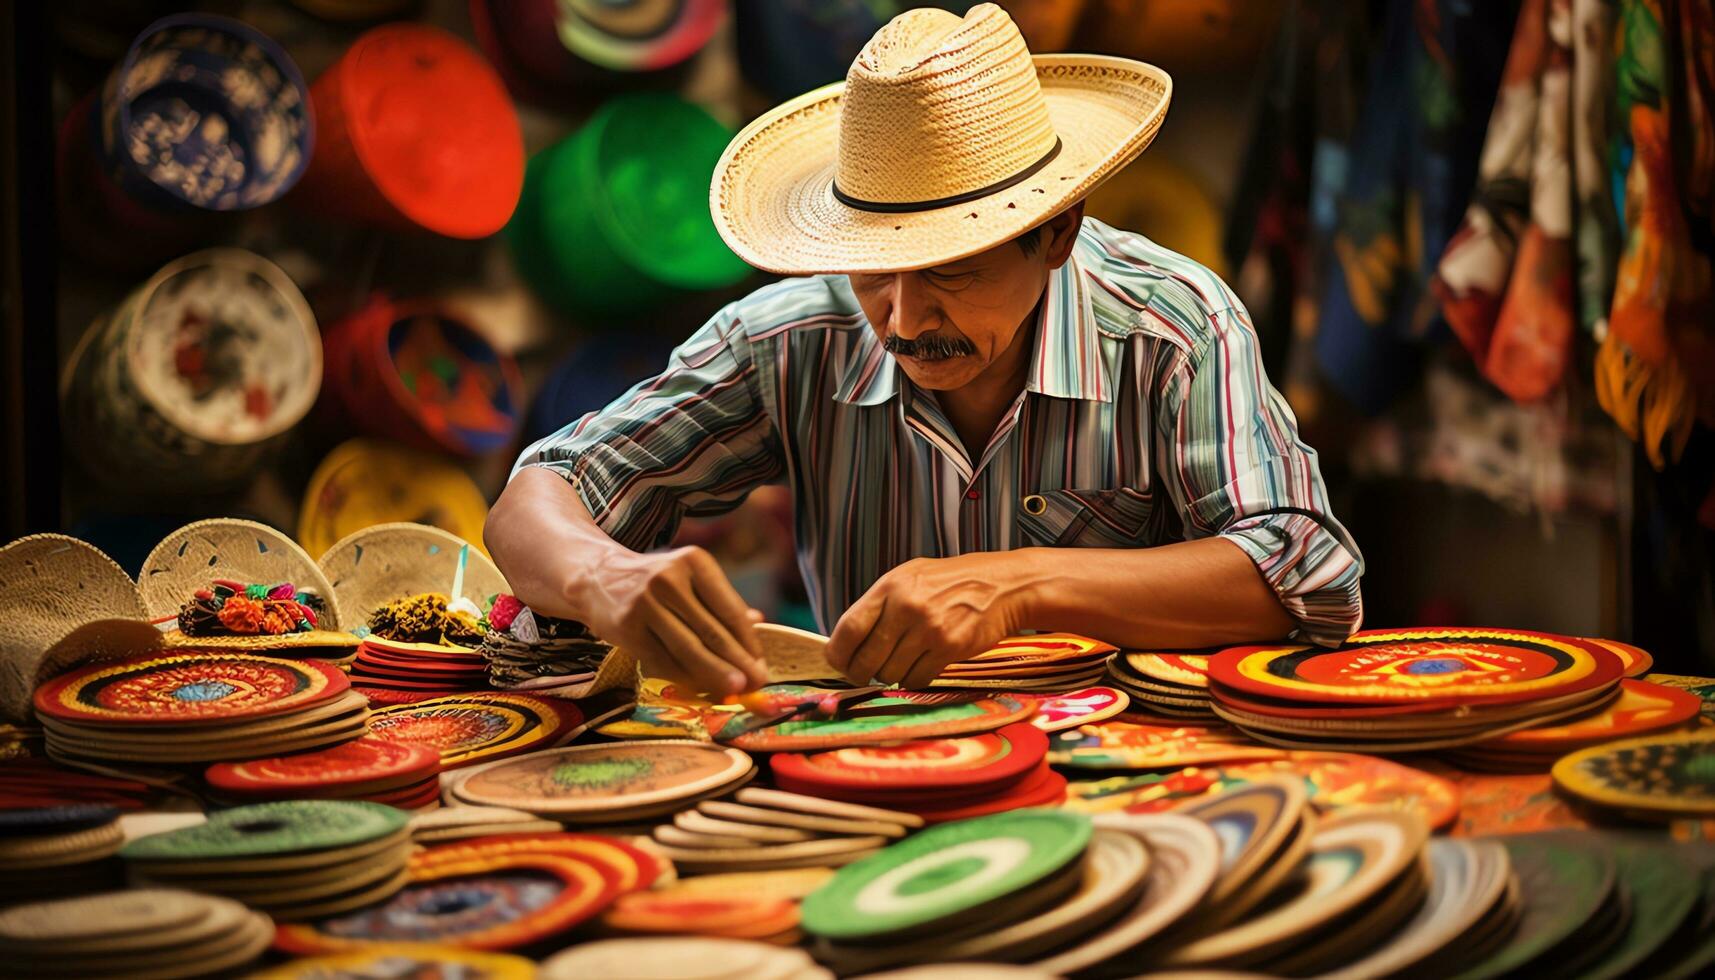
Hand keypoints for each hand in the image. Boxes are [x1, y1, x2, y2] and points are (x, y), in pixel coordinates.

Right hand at [583, 545, 768, 695]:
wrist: (598, 577)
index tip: (762, 664)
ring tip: (736, 689)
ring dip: (715, 674)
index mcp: (693, 562)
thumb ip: (721, 600)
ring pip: (688, 650)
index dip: (749, 642)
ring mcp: (645, 605)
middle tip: (757, 683)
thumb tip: (759, 622)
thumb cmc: (657, 582)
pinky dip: (685, 676)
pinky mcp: (627, 629)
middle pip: (712, 632)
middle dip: (738, 663)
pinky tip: (701, 686)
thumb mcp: (689, 577)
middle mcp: (669, 580)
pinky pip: (664, 660)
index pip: (730, 610)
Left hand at [825, 553, 1030, 688]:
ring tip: (902, 662)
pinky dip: (914, 679)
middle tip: (866, 673)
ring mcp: (929, 629)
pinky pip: (916, 679)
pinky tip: (922, 665)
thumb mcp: (909, 578)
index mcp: (890, 587)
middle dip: (861, 673)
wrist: (1001, 586)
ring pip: (890, 674)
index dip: (837, 654)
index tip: (839, 663)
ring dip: (890, 676)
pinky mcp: (949, 648)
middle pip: (866, 659)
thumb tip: (845, 642)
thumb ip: (878, 605)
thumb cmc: (948, 583)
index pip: (848, 629)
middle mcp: (906, 607)